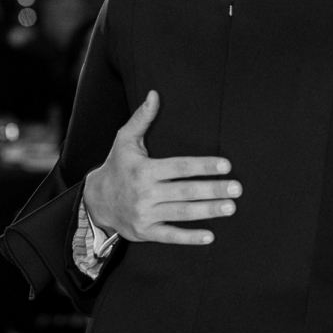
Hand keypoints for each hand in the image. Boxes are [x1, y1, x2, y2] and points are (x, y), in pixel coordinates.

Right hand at [82, 90, 241, 245]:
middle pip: (185, 191)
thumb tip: (155, 94)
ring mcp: (145, 214)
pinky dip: (189, 238)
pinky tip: (210, 236)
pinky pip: (170, 236)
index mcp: (144, 169)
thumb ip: (142, 118)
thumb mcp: (125, 140)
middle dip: (213, 190)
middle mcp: (145, 193)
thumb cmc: (117, 166)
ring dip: (208, 210)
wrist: (96, 201)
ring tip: (231, 207)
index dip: (204, 165)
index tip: (226, 165)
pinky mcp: (145, 232)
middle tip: (237, 188)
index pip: (180, 167)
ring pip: (182, 213)